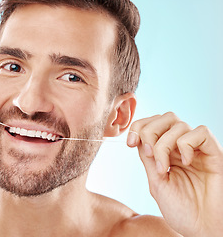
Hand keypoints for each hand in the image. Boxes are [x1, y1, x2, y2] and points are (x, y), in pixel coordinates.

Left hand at [127, 112, 222, 236]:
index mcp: (167, 153)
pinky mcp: (214, 153)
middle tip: (148, 153)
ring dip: (164, 143)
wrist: (203, 228)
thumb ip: (149, 159)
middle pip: (165, 117)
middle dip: (149, 130)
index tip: (130, 143)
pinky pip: (201, 132)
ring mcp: (197, 149)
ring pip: (179, 124)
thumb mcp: (157, 182)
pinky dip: (186, 144)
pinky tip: (186, 163)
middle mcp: (182, 148)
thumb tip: (139, 139)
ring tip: (165, 168)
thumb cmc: (181, 210)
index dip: (138, 127)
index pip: (152, 125)